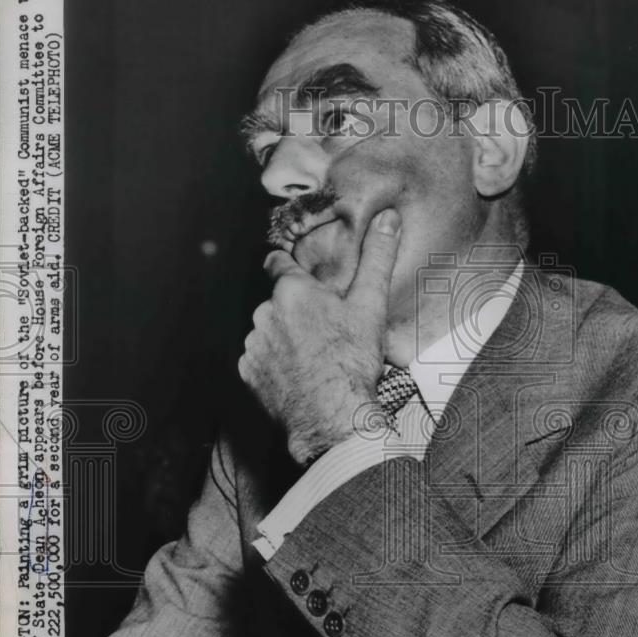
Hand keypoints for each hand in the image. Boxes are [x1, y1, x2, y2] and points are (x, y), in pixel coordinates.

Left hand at [238, 209, 400, 464]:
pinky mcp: (248, 374)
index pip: (277, 263)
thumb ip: (377, 258)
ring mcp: (254, 346)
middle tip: (323, 332)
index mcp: (292, 291)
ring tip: (314, 358)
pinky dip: (274, 365)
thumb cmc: (352, 362)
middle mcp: (264, 313)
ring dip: (284, 339)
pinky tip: (298, 376)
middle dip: (295, 312)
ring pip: (268, 332)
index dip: (287, 266)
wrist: (333, 419)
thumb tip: (389, 217)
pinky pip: (259, 361)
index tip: (294, 272)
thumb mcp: (371, 306)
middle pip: (278, 303)